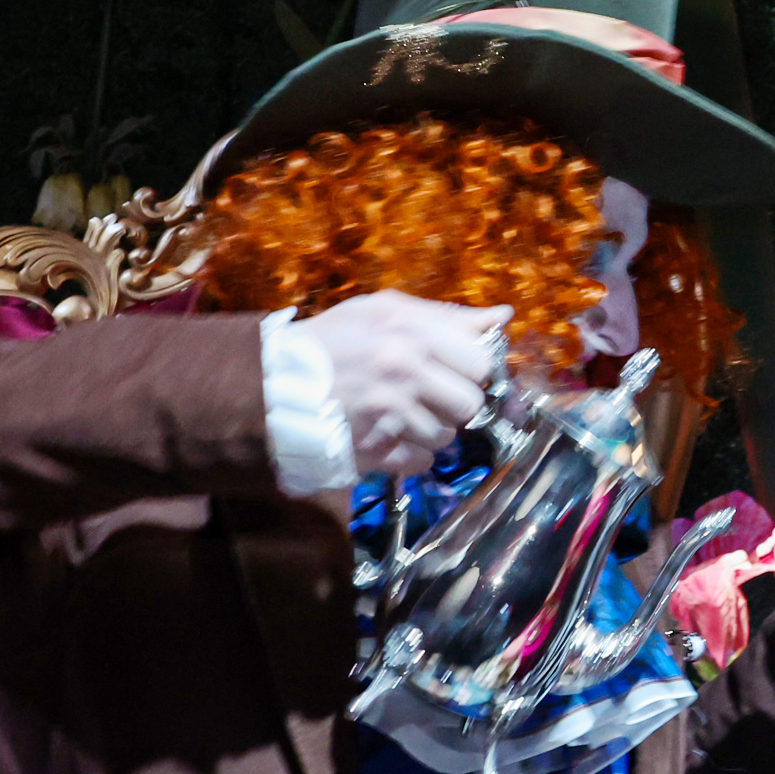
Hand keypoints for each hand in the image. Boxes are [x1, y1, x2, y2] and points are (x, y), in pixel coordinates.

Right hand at [297, 292, 508, 477]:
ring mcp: (391, 413)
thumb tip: (502, 318)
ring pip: (447, 437)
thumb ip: (446, 316)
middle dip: (455, 403)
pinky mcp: (377, 449)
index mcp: (409, 331)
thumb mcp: (383, 311)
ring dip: (431, 431)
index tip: (455, 371)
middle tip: (429, 396)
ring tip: (401, 415)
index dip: (471, 369)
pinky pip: (423, 462)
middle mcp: (404, 371)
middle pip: (470, 403)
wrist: (273, 382)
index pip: (481, 360)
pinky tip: (392, 437)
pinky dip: (412, 456)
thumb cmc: (333, 340)